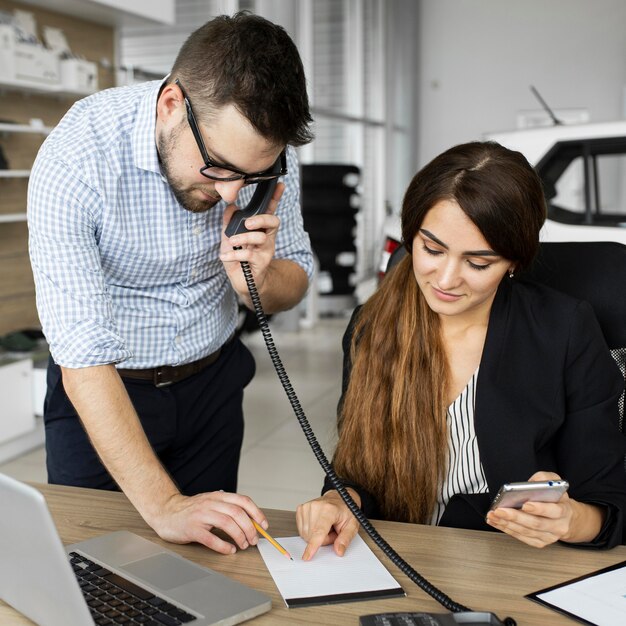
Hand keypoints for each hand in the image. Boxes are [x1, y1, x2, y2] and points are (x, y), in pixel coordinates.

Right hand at [150, 490, 268, 554]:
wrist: (166, 512)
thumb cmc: (191, 510)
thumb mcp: (211, 502)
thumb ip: (227, 507)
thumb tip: (250, 519)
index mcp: (218, 497)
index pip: (243, 501)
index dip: (256, 513)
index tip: (264, 525)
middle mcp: (211, 503)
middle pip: (237, 513)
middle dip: (250, 528)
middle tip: (254, 540)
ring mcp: (201, 515)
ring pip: (227, 524)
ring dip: (239, 536)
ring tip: (243, 545)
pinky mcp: (192, 528)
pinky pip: (211, 538)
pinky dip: (223, 546)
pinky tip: (229, 550)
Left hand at [219, 182, 283, 298]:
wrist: (243, 282)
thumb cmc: (238, 258)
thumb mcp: (229, 238)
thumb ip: (229, 222)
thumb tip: (230, 206)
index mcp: (260, 229)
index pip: (269, 210)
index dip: (275, 198)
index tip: (280, 185)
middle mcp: (266, 238)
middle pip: (273, 221)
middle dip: (260, 219)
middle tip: (247, 223)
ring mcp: (266, 250)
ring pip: (261, 238)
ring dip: (243, 238)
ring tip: (232, 242)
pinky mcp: (261, 263)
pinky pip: (249, 254)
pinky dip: (234, 254)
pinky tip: (225, 256)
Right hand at [296, 489, 359, 559]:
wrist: (338, 498)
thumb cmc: (345, 511)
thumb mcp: (352, 525)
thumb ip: (346, 539)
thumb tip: (339, 550)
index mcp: (329, 509)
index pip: (319, 531)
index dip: (313, 545)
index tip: (307, 556)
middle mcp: (316, 506)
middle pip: (313, 536)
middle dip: (323, 539)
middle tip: (333, 531)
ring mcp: (307, 507)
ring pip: (306, 535)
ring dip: (316, 536)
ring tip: (326, 527)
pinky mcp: (301, 509)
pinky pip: (302, 530)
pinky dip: (310, 531)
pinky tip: (318, 524)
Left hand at [485, 471, 603, 547]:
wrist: (566, 518)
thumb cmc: (556, 499)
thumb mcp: (555, 483)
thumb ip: (544, 478)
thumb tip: (530, 482)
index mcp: (564, 510)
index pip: (553, 511)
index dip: (539, 509)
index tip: (525, 504)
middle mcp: (558, 526)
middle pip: (536, 523)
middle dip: (516, 517)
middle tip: (500, 510)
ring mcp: (549, 536)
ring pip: (526, 531)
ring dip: (507, 524)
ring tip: (493, 515)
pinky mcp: (539, 542)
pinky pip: (522, 537)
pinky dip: (507, 529)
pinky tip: (497, 522)